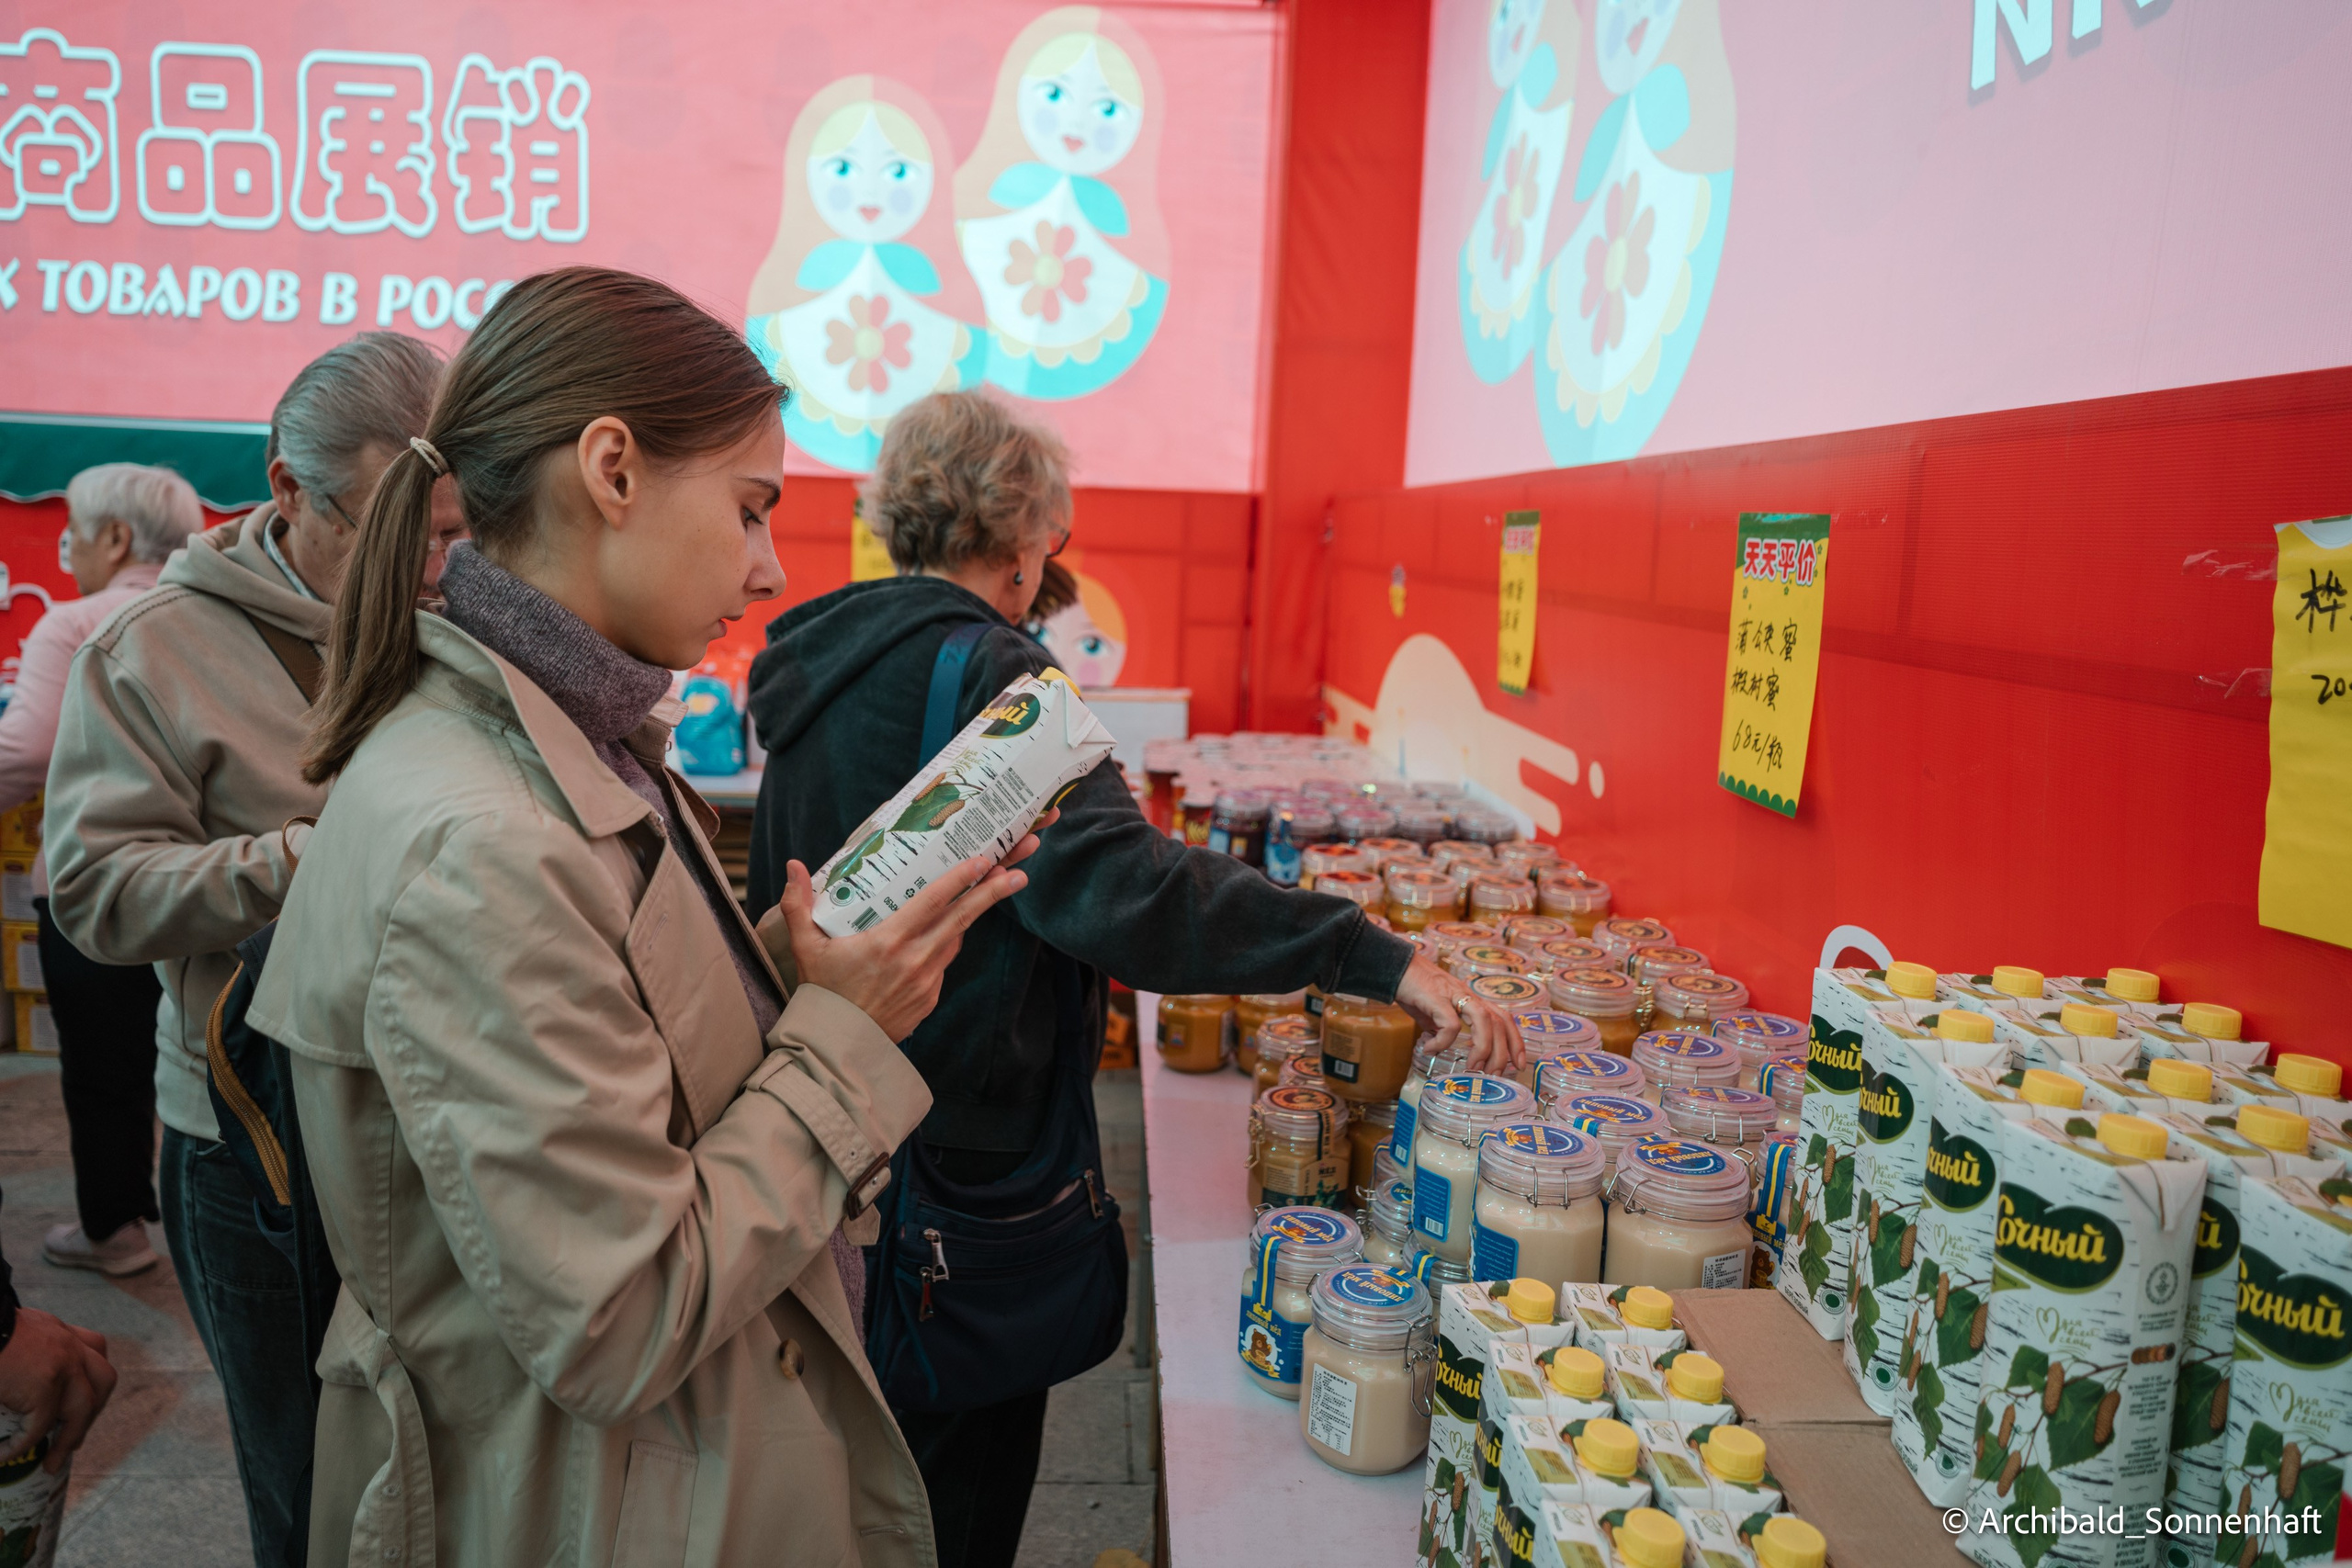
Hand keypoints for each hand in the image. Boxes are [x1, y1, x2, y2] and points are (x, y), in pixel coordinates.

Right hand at [0, 1309, 115, 1471]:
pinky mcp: (44, 1387)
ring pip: (82, 1410)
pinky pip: (38, 1427)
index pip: (94, 1349)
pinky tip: (5, 1456)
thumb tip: (16, 1385)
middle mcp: (69, 1346)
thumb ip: (23, 1353)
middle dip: (92, 1412)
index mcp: (59, 1332)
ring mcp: (63, 1366)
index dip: (92, 1378)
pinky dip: (22, 1445)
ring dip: (68, 1441)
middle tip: (74, 1439)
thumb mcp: (11, 1333)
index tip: (83, 1400)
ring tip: (51, 1464)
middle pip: (103, 1380)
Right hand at [776, 835, 1039, 1041]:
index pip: (931, 903)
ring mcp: (926, 982)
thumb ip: (798, 904)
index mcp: (888, 943)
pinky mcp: (930, 999)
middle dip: (993, 893)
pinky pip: (943, 963)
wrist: (836, 1047)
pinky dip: (946, 944)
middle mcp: (914, 961)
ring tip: (995, 887)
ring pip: (955, 939)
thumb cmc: (821, 994)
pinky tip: (947, 930)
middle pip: (961, 920)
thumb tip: (793, 864)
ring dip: (972, 915)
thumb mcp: (806, 947)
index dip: (959, 881)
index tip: (983, 861)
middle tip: (1019, 870)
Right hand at [1394, 956, 1523, 1076]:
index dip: (1516, 1042)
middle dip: (1501, 1053)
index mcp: (1472, 1000)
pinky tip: (1430, 1049)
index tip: (1519, 1065)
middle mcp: (1468, 996)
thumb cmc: (1415, 988)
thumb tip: (1440, 1047)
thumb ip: (1441, 1027)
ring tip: (1472, 1067)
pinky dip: (1443, 1042)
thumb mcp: (1434, 1012)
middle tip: (1493, 1076)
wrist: (1395, 966)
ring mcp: (1454, 996)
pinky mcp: (1436, 998)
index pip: (1504, 1019)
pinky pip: (1449, 1024)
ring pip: (1483, 1021)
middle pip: (1499, 1022)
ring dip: (1482, 1048)